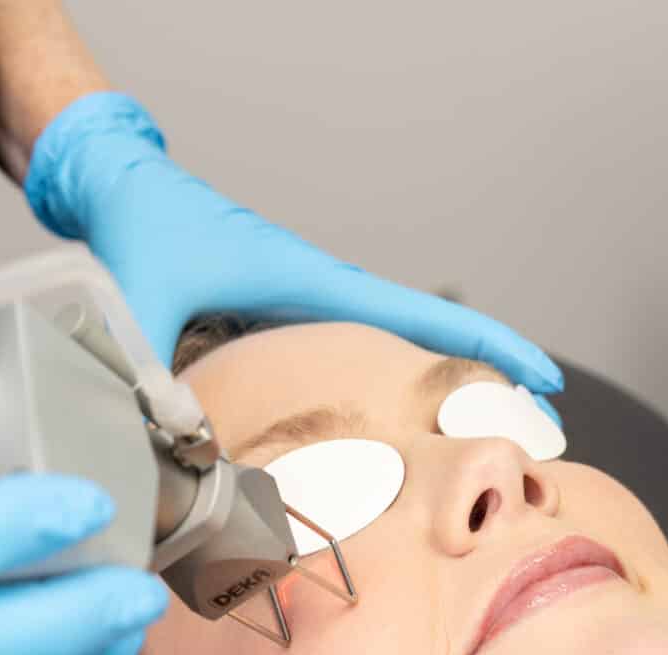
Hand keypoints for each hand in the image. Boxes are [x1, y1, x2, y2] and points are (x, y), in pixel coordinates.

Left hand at [24, 92, 563, 400]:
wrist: (122, 189)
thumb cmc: (141, 227)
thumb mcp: (141, 301)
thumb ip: (148, 378)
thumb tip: (163, 452)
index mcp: (311, 282)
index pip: (422, 316)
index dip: (490, 346)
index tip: (545, 379)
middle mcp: (324, 293)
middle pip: (430, 336)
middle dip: (490, 378)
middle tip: (541, 433)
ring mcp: (309, 306)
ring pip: (398, 348)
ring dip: (447, 385)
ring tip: (491, 439)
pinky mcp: (285, 317)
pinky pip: (357, 354)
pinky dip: (394, 384)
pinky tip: (399, 426)